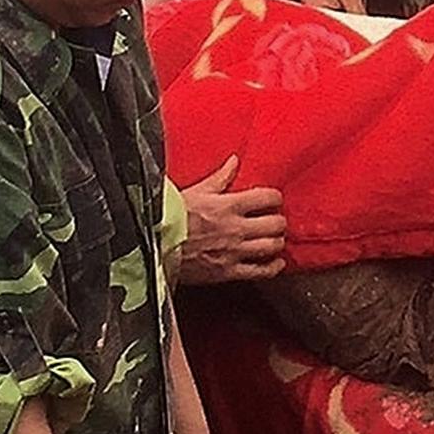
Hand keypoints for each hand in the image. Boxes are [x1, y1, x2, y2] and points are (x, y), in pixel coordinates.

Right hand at [175, 157, 288, 285]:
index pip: (268, 197)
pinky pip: (260, 271)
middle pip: (276, 224)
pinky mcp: (228, 272)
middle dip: (278, 221)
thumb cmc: (170, 216)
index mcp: (228, 205)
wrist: (155, 244)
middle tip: (274, 221)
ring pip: (272, 246)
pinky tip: (275, 263)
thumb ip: (220, 177)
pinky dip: (272, 267)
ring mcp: (234, 251)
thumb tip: (234, 161)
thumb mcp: (196, 191)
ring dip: (276, 242)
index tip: (272, 200)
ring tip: (273, 239)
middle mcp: (236, 228)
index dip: (274, 198)